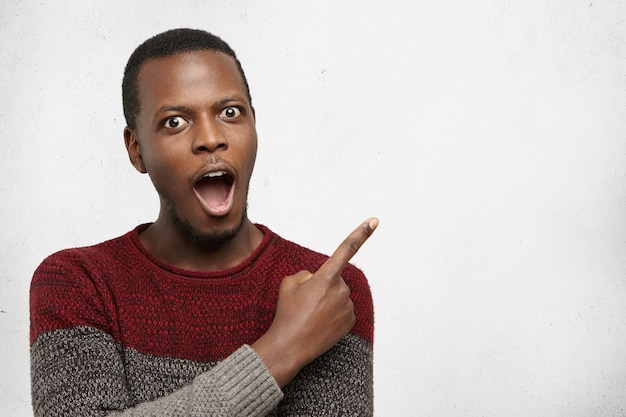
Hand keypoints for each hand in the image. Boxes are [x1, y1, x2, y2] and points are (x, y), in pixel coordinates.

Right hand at [251, 217, 378, 387]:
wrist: (290, 346)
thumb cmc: (287, 314)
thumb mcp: (288, 284)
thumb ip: (306, 274)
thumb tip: (317, 278)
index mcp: (326, 276)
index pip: (346, 249)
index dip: (361, 233)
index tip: (374, 221)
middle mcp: (341, 290)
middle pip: (334, 279)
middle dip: (323, 286)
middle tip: (306, 303)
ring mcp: (347, 306)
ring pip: (338, 295)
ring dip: (327, 301)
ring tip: (310, 315)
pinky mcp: (350, 321)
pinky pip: (343, 310)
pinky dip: (333, 314)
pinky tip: (320, 323)